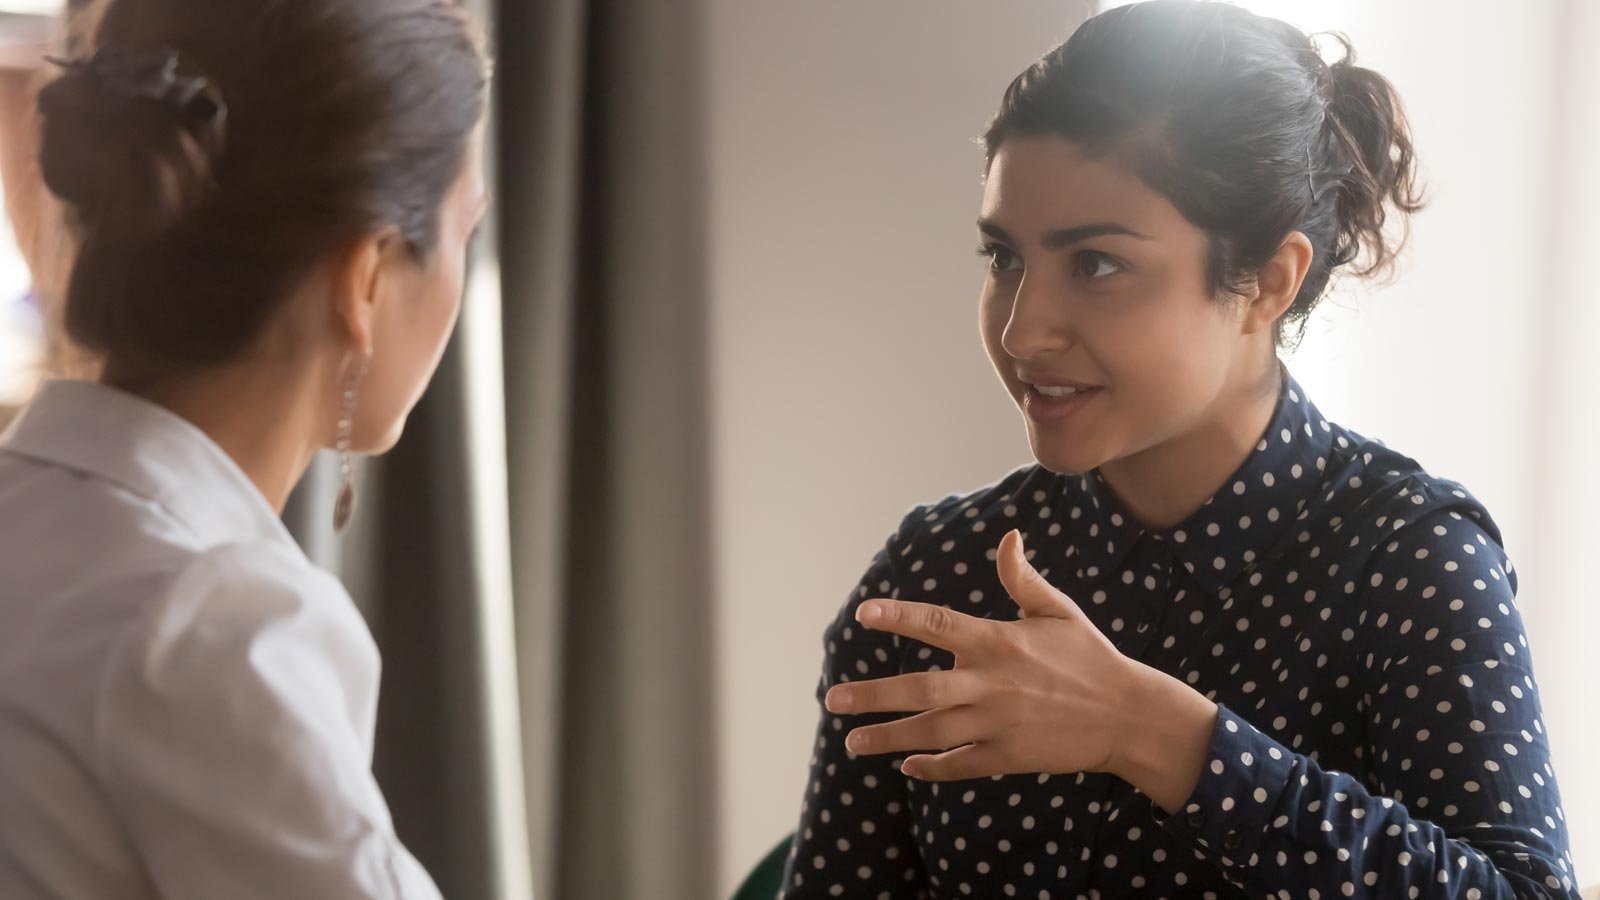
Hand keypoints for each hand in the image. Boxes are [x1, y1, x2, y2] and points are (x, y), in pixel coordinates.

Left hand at [825, 529, 1217, 810]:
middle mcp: (991, 684)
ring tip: (852, 740)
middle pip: (921, 690)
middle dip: (873, 695)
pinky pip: (958, 764)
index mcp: (998, 642)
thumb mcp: (1058, 611)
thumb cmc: (1089, 656)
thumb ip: (1022, 578)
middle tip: (832, 699)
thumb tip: (1008, 536)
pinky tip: (906, 765)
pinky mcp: (1007, 758)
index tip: (863, 614)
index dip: (898, 617)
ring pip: (931, 733)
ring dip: (888, 738)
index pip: (937, 624)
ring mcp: (997, 725)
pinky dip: (931, 767)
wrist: (1127, 716)